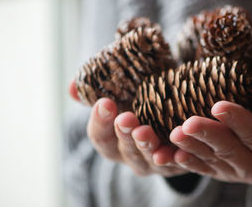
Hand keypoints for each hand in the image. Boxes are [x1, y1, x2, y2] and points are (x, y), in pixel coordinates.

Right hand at [69, 80, 186, 176]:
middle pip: (124, 149)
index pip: (100, 136)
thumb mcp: (122, 95)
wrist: (174, 113)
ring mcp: (154, 163)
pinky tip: (176, 146)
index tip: (105, 102)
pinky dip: (175, 157)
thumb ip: (98, 92)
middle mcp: (131, 156)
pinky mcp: (178, 164)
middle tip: (126, 118)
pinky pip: (177, 163)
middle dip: (124, 134)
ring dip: (146, 146)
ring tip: (146, 131)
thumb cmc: (142, 101)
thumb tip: (73, 88)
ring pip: (149, 159)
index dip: (100, 121)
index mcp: (112, 141)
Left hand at [169, 89, 251, 183]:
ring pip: (213, 160)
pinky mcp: (221, 171)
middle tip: (188, 123)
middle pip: (231, 151)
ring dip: (193, 147)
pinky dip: (187, 162)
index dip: (239, 122)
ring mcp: (238, 172)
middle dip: (209, 135)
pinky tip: (172, 155)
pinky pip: (202, 168)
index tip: (219, 106)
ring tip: (175, 134)